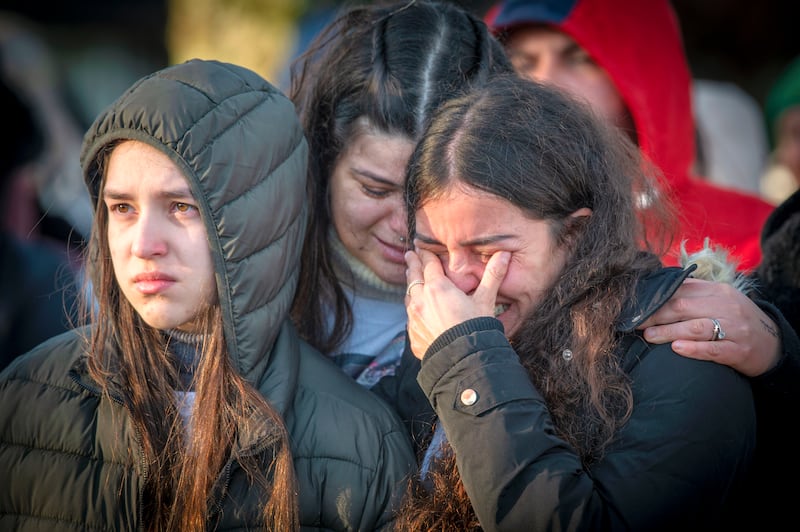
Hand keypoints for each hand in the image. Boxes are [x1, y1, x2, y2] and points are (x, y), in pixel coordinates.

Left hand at [404, 249, 509, 359]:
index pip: (428, 264)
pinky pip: (410, 317)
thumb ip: (492, 275)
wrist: (464, 360)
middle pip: (413, 277)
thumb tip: (504, 254)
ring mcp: (414, 319)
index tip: (421, 247)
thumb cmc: (476, 328)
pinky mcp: (413, 335)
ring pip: (409, 296)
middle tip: (410, 255)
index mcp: (436, 288)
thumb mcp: (486, 300)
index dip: (426, 254)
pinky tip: (416, 310)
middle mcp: (420, 300)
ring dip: (411, 287)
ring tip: (412, 279)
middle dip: (413, 265)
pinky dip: (413, 309)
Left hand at [637, 278, 780, 376]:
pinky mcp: (738, 350)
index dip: (656, 298)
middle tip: (636, 323)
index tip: (637, 306)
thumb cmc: (737, 320)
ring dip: (668, 332)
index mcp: (718, 291)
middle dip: (656, 315)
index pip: (681, 290)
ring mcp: (734, 329)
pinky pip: (713, 349)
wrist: (773, 343)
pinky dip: (693, 349)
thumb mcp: (720, 299)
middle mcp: (726, 307)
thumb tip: (660, 286)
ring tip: (649, 336)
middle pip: (683, 306)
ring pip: (695, 327)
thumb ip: (695, 292)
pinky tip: (676, 349)